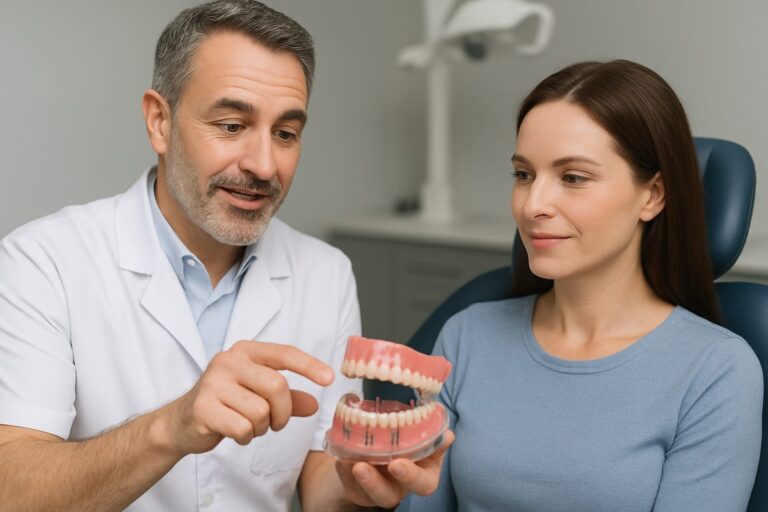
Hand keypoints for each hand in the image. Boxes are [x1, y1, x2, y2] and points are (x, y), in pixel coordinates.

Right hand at [159, 340, 333, 455]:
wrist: (181, 422)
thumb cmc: (226, 403)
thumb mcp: (259, 395)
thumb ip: (288, 397)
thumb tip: (314, 403)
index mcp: (245, 351)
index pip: (284, 353)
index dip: (309, 365)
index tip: (330, 378)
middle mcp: (228, 361)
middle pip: (277, 386)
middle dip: (282, 412)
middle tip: (276, 423)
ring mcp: (213, 383)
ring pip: (260, 411)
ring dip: (261, 427)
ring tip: (248, 425)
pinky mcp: (203, 407)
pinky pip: (242, 428)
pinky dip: (245, 436)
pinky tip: (234, 432)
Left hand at [334, 430, 454, 508]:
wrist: (387, 439)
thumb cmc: (412, 436)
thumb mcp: (425, 433)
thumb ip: (434, 434)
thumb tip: (447, 435)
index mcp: (424, 474)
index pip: (423, 484)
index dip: (410, 476)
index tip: (396, 464)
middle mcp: (401, 486)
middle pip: (389, 497)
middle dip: (375, 484)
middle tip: (362, 467)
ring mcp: (378, 490)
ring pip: (367, 495)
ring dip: (356, 479)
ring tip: (348, 461)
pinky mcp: (358, 490)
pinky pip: (349, 486)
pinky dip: (343, 471)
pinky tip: (340, 457)